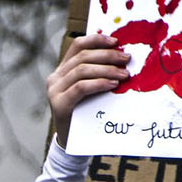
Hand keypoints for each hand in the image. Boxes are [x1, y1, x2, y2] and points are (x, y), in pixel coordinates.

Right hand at [46, 33, 127, 147]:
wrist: (73, 141)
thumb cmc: (86, 112)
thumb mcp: (90, 89)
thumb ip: (97, 73)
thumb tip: (121, 54)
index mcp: (62, 70)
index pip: (78, 46)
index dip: (97, 40)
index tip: (116, 42)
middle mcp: (55, 78)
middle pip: (83, 57)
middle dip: (108, 56)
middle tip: (126, 59)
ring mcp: (54, 91)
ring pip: (82, 70)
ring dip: (107, 70)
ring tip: (124, 74)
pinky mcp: (59, 104)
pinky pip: (81, 87)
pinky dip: (99, 83)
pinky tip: (112, 85)